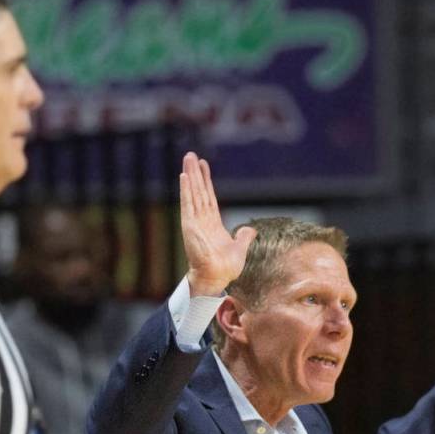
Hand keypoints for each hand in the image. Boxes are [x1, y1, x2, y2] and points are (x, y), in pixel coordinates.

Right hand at [179, 152, 255, 296]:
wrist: (216, 278)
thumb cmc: (225, 268)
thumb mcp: (239, 248)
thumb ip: (244, 237)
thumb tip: (250, 229)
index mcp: (212, 223)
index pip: (208, 197)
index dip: (206, 181)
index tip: (203, 165)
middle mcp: (201, 220)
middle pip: (199, 191)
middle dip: (195, 172)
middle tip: (190, 155)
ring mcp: (194, 221)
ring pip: (193, 193)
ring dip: (190, 175)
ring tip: (187, 158)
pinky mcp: (190, 225)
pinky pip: (188, 204)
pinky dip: (186, 190)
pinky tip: (184, 176)